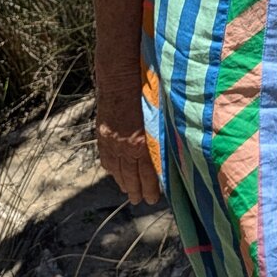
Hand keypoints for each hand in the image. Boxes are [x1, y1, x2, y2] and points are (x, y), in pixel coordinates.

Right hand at [95, 86, 161, 205]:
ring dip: (123, 182)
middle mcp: (126, 145)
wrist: (120, 75)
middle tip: (140, 201)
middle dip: (137, 190)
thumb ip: (164, 134)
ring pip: (117, 169)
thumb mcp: (161, 115)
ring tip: (128, 192)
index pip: (147, 173)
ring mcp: (112, 140)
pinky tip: (114, 173)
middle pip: (131, 175)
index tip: (155, 199)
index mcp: (143, 142)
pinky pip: (106, 156)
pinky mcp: (103, 134)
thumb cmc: (147, 90)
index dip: (151, 188)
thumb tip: (173, 149)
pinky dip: (111, 167)